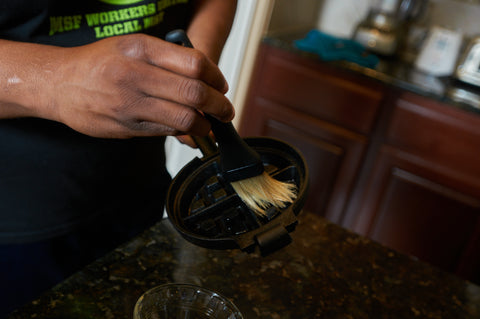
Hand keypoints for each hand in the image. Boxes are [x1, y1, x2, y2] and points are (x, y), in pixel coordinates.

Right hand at [33, 34, 233, 137]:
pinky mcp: (126, 127)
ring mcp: (129, 103)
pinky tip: (185, 127)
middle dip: (219, 105)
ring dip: (204, 124)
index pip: (194, 64)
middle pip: (194, 93)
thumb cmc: (99, 63)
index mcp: (140, 49)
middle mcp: (135, 75)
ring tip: (208, 123)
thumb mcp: (132, 46)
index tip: (221, 85)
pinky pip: (165, 132)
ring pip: (183, 118)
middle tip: (225, 110)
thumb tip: (206, 77)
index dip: (216, 77)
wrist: (59, 84)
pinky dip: (182, 131)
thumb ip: (168, 58)